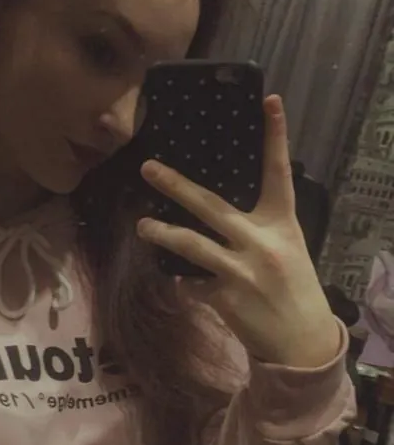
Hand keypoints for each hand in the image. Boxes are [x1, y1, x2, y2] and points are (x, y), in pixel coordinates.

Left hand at [137, 96, 340, 368]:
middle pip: (212, 206)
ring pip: (191, 245)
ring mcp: (241, 271)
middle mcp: (261, 243)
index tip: (270, 102)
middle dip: (176, 186)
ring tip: (143, 226)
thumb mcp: (288, 248)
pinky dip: (182, 281)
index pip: (279, 172)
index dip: (275, 136)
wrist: (301, 342)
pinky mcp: (224, 298)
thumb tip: (219, 206)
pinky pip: (191, 284)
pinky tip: (177, 279)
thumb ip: (260, 225)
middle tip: (148, 168)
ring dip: (161, 234)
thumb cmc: (294, 288)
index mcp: (282, 224)